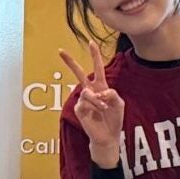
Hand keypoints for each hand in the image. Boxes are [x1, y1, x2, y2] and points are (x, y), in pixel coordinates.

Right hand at [57, 39, 125, 168]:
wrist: (108, 136)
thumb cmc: (114, 119)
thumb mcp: (119, 103)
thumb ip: (112, 94)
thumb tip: (99, 91)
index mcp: (101, 86)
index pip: (97, 68)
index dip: (94, 55)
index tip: (91, 42)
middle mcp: (90, 91)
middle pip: (79, 73)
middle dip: (70, 62)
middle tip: (60, 51)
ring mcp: (83, 100)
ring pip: (87, 91)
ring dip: (97, 99)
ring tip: (103, 108)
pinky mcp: (79, 109)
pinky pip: (85, 101)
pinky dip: (94, 105)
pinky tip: (97, 112)